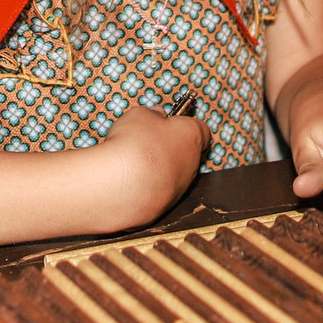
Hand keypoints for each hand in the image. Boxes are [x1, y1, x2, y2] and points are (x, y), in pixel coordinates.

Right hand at [92, 105, 208, 225]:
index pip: (201, 129)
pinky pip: (157, 192)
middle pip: (186, 152)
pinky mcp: (164, 207)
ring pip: (172, 175)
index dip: (183, 124)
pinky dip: (146, 186)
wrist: (121, 185)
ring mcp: (180, 188)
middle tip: (145, 141)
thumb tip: (156, 116)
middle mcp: (192, 164)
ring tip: (133, 163)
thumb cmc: (135, 144)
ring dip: (157, 169)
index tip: (169, 121)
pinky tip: (129, 181)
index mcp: (192, 136)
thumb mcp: (139, 115)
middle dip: (168, 147)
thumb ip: (152, 114)